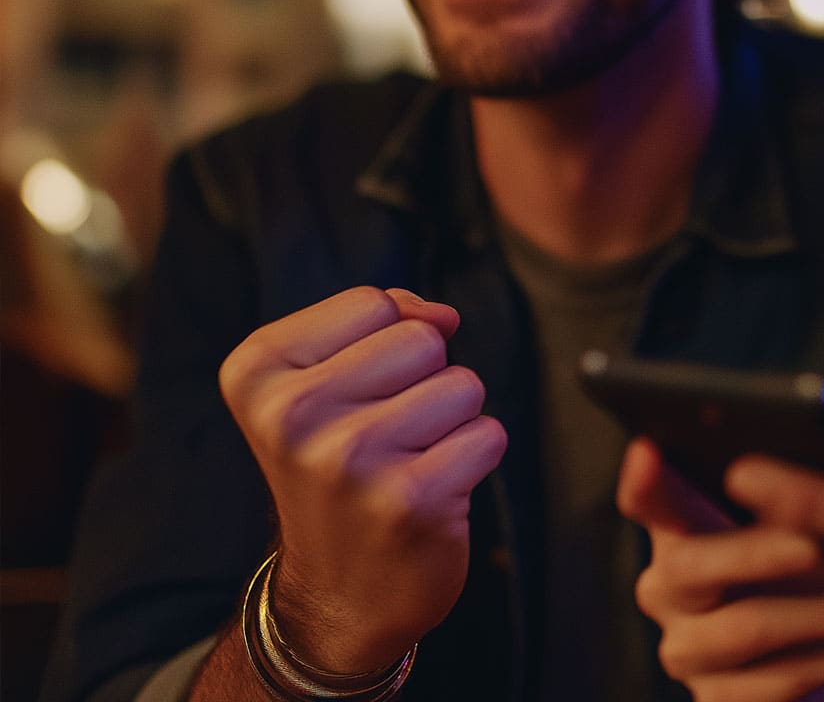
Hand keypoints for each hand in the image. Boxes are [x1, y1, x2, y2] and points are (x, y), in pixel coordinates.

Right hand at [218, 286, 506, 672]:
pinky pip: (488, 434)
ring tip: (408, 463)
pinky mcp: (410, 498)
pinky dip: (474, 459)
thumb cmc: (341, 473)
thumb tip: (441, 314)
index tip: (354, 399)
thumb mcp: (326, 385)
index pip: (372, 304)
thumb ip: (381, 322)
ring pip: (462, 384)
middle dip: (425, 380)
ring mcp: (350, 459)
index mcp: (258, 374)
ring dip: (452, 422)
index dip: (386, 343)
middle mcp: (292, 415)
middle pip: (422, 339)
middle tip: (387, 437)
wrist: (338, 596)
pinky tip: (433, 493)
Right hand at [617, 438, 823, 701]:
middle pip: (690, 565)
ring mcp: (688, 652)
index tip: (649, 450)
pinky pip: (780, 681)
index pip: (650, 500)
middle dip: (758, 550)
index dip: (644, 480)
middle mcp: (668, 591)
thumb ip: (808, 477)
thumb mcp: (817, 522)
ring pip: (746, 627)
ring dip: (821, 610)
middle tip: (815, 541)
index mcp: (683, 530)